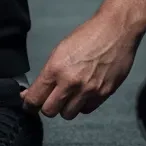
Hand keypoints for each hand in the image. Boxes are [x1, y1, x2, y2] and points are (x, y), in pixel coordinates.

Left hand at [21, 12, 141, 119]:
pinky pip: (86, 110)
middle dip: (47, 106)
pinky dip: (83, 105)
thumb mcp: (60, 50)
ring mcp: (88, 90)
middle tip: (50, 99)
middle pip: (49, 111)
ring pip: (68, 114)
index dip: (29, 104)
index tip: (29, 104)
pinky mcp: (103, 94)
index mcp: (56, 68)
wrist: (116, 30)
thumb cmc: (87, 35)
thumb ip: (47, 74)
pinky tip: (84, 92)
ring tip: (70, 95)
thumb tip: (32, 92)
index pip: (35, 98)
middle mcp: (70, 82)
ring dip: (66, 107)